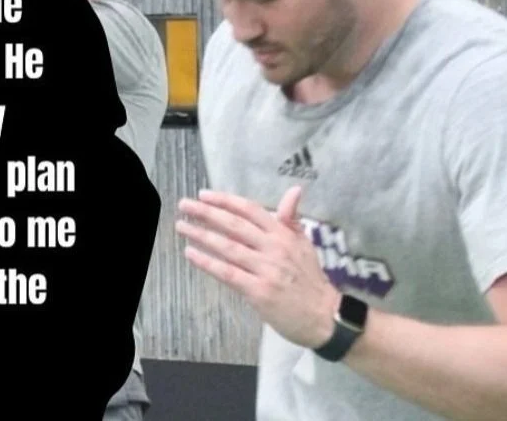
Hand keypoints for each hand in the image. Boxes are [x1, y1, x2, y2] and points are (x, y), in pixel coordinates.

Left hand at [176, 185, 341, 348]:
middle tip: (184, 205)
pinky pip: (227, 273)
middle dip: (206, 213)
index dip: (225, 200)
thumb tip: (294, 190)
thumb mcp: (305, 244)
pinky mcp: (258, 291)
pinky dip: (207, 262)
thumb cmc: (310, 280)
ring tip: (182, 227)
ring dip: (201, 235)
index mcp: (284, 234)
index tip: (203, 195)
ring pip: (228, 247)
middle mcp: (274, 247)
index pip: (250, 210)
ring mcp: (266, 269)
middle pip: (234, 225)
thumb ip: (292, 219)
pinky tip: (190, 254)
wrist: (325, 316)